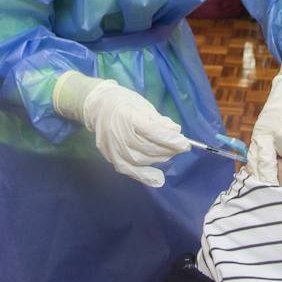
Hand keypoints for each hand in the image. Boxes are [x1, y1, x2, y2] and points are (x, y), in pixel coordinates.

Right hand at [53, 74, 189, 186]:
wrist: (97, 106)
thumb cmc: (123, 102)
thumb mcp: (143, 105)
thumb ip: (159, 120)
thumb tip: (176, 132)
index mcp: (127, 116)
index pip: (152, 131)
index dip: (170, 139)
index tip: (185, 144)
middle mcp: (118, 134)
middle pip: (148, 147)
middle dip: (168, 149)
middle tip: (180, 147)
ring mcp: (113, 148)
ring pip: (141, 160)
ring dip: (160, 159)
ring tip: (169, 153)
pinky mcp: (110, 157)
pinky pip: (129, 170)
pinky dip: (144, 176)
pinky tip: (158, 179)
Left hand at [246, 73, 281, 183]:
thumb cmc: (280, 116)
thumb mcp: (267, 130)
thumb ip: (265, 149)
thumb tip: (258, 175)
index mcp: (259, 133)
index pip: (255, 158)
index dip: (257, 176)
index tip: (258, 192)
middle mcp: (269, 128)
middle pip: (266, 156)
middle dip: (268, 173)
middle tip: (273, 187)